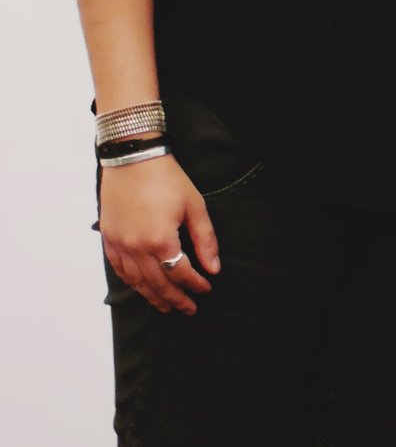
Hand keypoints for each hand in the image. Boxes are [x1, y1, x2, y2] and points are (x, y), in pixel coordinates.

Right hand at [98, 155, 218, 314]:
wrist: (133, 159)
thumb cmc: (166, 179)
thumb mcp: (194, 206)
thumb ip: (205, 239)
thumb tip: (213, 268)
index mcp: (160, 241)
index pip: (181, 273)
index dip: (195, 285)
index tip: (206, 290)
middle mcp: (136, 248)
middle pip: (157, 283)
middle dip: (175, 298)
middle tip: (188, 309)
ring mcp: (119, 245)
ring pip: (136, 281)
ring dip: (152, 295)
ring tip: (165, 305)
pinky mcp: (108, 238)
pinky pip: (119, 268)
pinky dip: (131, 281)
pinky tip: (141, 287)